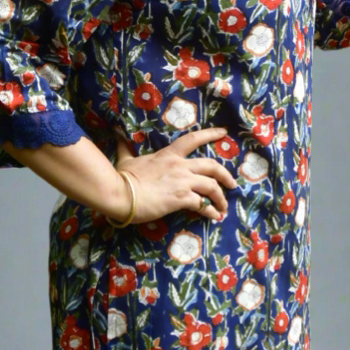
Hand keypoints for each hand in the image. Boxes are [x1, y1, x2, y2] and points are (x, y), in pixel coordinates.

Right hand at [112, 127, 236, 224]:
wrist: (120, 193)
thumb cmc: (123, 177)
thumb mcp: (126, 159)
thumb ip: (125, 148)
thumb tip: (117, 135)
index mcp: (168, 154)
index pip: (193, 139)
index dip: (210, 134)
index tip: (223, 132)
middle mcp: (180, 166)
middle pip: (212, 165)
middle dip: (225, 175)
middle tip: (232, 183)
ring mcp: (182, 181)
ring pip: (212, 186)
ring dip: (221, 197)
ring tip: (223, 207)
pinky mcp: (181, 198)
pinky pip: (203, 204)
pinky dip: (211, 211)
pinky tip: (214, 217)